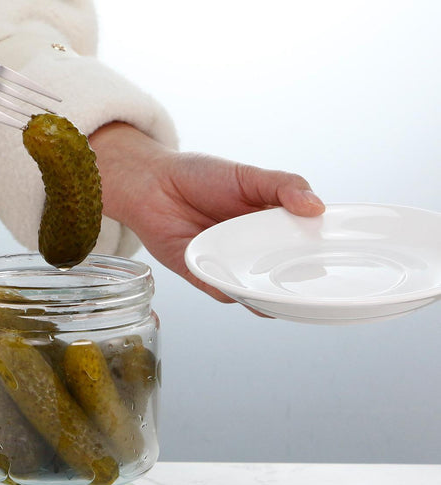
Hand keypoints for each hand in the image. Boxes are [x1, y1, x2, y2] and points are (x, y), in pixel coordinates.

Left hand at [89, 122, 324, 303]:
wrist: (151, 183)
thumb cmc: (200, 176)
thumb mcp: (249, 176)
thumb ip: (284, 186)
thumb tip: (318, 207)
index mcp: (269, 227)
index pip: (302, 247)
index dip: (319, 256)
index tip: (341, 262)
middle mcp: (251, 252)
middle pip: (282, 276)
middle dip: (298, 285)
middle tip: (316, 287)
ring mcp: (228, 267)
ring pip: (255, 293)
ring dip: (269, 297)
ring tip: (286, 299)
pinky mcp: (202, 277)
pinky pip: (223, 292)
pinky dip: (234, 293)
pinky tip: (243, 291)